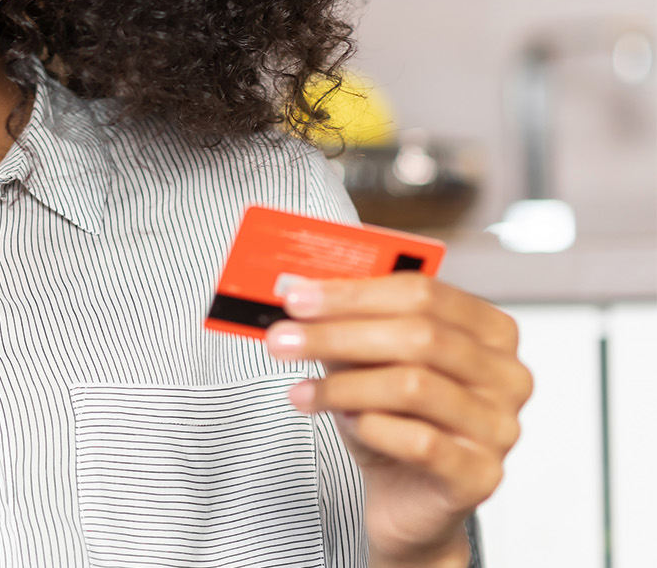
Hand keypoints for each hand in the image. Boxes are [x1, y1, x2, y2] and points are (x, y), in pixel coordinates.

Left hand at [266, 275, 531, 567]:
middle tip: (282, 340)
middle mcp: (506, 376)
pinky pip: (419, 442)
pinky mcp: (481, 474)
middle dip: (338, 334)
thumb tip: (299, 292)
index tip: (296, 297)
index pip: (423, 293)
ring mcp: (500, 427)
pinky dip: (370, 428)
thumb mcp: (366, 363)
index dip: (354, 293)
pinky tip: (345, 425)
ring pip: (414, 386)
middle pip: (420, 336)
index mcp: (489, 331)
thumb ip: (345, 325)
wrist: (405, 496)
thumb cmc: (392, 420)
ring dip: (343, 386)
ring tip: (303, 393)